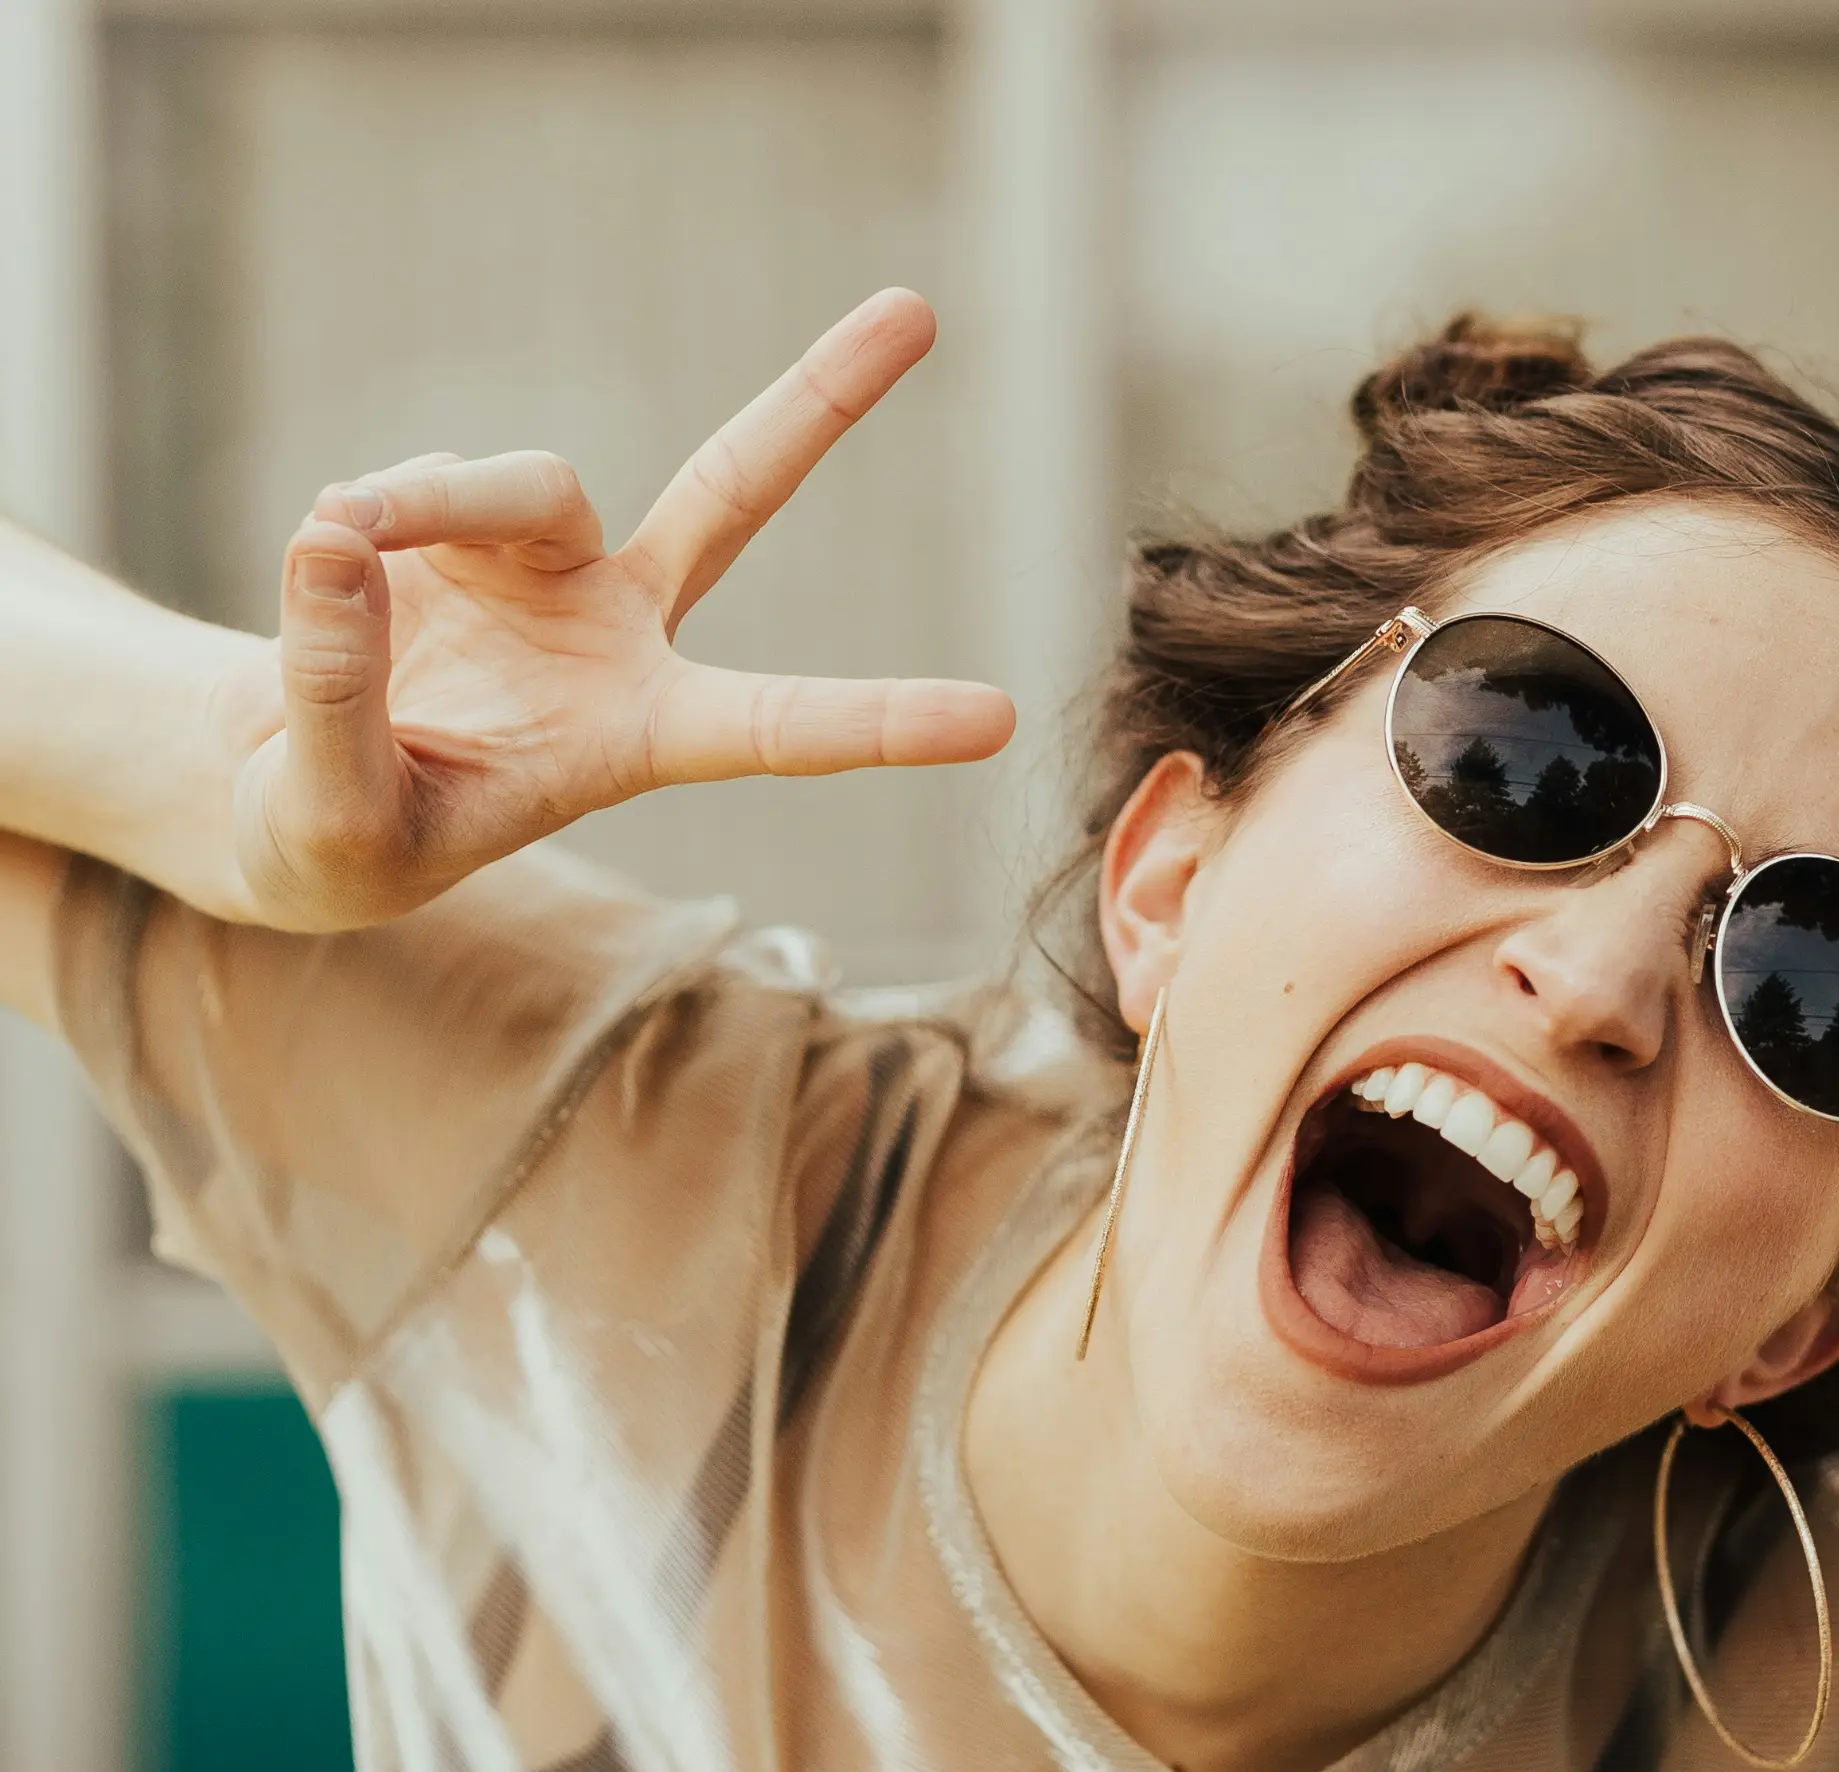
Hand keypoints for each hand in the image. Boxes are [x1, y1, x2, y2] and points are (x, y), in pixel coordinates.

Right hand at [231, 290, 1012, 932]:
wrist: (288, 787)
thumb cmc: (339, 840)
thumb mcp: (333, 818)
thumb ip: (339, 697)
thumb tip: (336, 540)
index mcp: (641, 739)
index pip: (781, 728)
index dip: (884, 723)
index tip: (996, 719)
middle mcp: (622, 633)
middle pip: (734, 492)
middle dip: (819, 399)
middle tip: (918, 309)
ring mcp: (549, 563)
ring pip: (521, 481)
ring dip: (426, 505)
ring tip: (341, 549)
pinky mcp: (464, 518)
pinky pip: (420, 482)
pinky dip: (366, 514)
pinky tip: (332, 565)